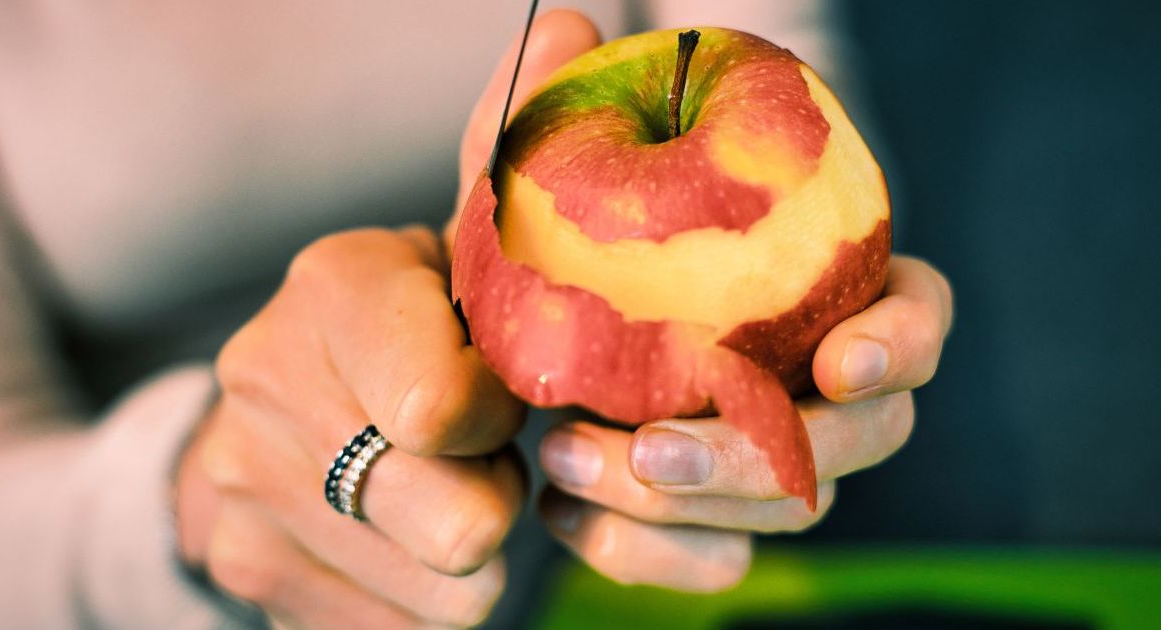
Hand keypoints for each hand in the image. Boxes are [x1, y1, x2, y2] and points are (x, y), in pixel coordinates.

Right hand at [175, 227, 525, 627]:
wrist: (287, 388)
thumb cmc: (416, 324)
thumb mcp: (465, 278)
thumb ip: (526, 295)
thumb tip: (595, 346)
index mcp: (334, 284)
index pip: (445, 410)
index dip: (499, 421)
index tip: (497, 401)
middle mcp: (263, 377)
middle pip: (459, 525)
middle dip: (497, 499)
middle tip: (478, 461)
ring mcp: (241, 483)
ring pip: (448, 596)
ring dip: (466, 554)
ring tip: (436, 487)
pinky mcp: (243, 564)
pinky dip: (421, 599)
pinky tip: (400, 537)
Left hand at [445, 6, 954, 594]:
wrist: (503, 352)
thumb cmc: (545, 257)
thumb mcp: (530, 185)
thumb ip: (547, 114)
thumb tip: (568, 27)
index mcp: (820, 291)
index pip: (916, 314)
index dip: (904, 343)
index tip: (838, 360)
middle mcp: (817, 384)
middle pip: (865, 439)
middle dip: (769, 455)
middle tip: (654, 447)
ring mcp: (776, 463)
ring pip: (789, 513)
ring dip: (685, 505)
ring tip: (567, 460)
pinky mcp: (716, 525)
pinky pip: (713, 564)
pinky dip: (640, 551)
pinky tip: (563, 509)